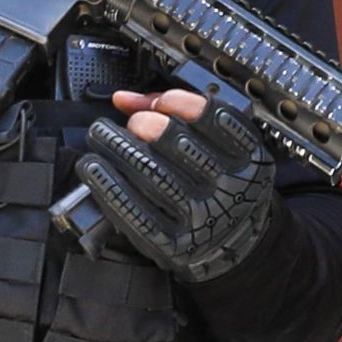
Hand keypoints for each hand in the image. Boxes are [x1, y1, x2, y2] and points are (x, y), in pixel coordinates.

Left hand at [74, 90, 279, 283]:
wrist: (234, 241)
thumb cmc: (220, 181)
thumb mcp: (219, 145)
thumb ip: (177, 113)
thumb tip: (125, 99)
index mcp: (247, 157)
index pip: (217, 120)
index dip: (182, 105)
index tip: (160, 102)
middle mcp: (228, 187)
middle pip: (180, 146)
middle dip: (147, 124)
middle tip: (132, 122)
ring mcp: (201, 217)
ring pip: (154, 175)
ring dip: (119, 149)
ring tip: (101, 136)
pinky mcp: (175, 242)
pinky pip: (137, 211)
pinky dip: (109, 185)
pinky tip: (93, 168)